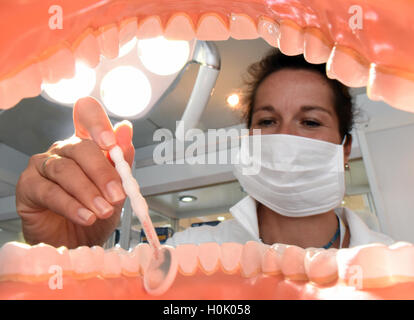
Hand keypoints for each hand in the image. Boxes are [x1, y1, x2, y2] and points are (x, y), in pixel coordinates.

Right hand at [16, 97, 134, 247]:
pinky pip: (50, 192)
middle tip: (117, 195)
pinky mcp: (28, 187)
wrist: (77, 241)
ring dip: (89, 193)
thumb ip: (121, 161)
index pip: (87, 116)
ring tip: (103, 211)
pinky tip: (85, 216)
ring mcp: (42, 166)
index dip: (97, 123)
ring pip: (66, 171)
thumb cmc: (95, 211)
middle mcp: (63, 150)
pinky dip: (71, 206)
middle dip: (102, 173)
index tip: (111, 142)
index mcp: (86, 144)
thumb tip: (125, 129)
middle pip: (81, 148)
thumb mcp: (116, 189)